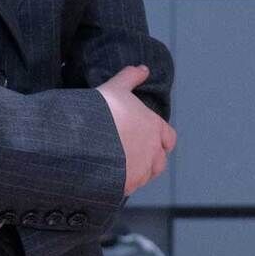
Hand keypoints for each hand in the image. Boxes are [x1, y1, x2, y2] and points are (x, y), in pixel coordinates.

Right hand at [98, 65, 176, 194]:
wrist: (85, 138)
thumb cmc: (103, 111)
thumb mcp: (115, 87)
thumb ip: (131, 77)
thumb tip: (143, 68)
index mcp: (155, 127)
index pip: (169, 138)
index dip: (161, 140)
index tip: (150, 139)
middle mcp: (153, 150)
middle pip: (160, 161)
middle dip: (150, 159)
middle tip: (133, 154)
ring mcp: (142, 170)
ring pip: (146, 175)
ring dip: (138, 172)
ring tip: (120, 167)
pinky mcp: (127, 185)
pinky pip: (130, 187)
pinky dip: (124, 184)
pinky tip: (110, 177)